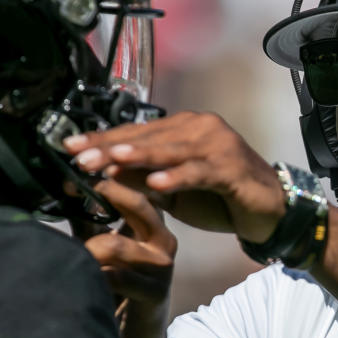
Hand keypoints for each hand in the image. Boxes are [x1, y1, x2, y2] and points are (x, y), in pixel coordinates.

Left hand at [63, 112, 285, 243]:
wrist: (268, 210)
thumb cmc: (219, 197)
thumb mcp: (173, 190)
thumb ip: (143, 180)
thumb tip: (104, 174)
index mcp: (182, 128)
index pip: (135, 132)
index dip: (102, 139)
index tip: (69, 146)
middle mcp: (199, 128)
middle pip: (148, 137)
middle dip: (110, 148)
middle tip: (78, 156)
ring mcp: (217, 145)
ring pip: (171, 150)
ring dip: (139, 156)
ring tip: (111, 161)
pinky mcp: (232, 167)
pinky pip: (199, 171)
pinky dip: (177, 177)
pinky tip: (157, 184)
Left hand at [77, 178, 176, 337]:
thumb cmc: (116, 290)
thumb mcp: (102, 248)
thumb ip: (90, 220)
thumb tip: (66, 186)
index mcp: (153, 225)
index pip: (137, 188)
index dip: (109, 176)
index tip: (75, 172)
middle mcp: (163, 241)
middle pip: (137, 204)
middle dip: (104, 194)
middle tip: (70, 191)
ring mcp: (161, 267)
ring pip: (113, 244)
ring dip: (83, 251)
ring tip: (69, 259)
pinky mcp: (153, 293)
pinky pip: (113, 277)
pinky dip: (89, 277)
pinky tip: (80, 282)